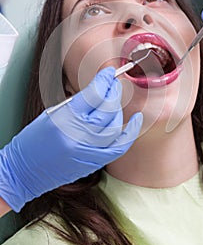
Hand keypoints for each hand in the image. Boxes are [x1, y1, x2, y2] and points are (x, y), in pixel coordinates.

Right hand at [0, 67, 142, 211]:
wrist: (25, 171)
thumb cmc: (34, 140)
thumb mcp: (52, 114)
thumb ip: (77, 102)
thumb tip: (98, 89)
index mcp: (64, 119)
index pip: (93, 93)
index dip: (104, 80)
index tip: (108, 73)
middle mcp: (78, 135)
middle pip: (107, 107)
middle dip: (112, 90)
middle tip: (112, 83)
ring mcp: (88, 150)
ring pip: (114, 124)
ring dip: (117, 107)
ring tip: (114, 99)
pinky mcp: (94, 162)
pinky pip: (119, 146)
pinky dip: (130, 132)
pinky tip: (136, 119)